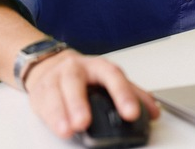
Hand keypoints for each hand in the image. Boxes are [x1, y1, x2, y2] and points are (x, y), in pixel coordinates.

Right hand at [22, 49, 160, 138]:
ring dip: (61, 113)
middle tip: (85, 122)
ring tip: (69, 129)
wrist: (52, 65)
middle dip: (79, 103)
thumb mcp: (110, 79)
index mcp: (98, 66)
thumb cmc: (86, 75)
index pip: (112, 76)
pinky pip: (44, 105)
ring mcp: (56, 79)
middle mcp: (75, 70)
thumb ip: (133, 94)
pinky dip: (51, 118)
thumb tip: (154, 111)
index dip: (123, 94)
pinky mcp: (40, 93)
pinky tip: (58, 128)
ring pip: (56, 93)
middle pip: (76, 83)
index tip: (131, 113)